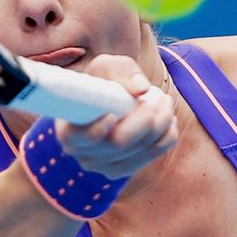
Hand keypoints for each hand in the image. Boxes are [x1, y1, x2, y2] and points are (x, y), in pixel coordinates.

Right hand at [54, 54, 177, 179]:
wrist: (103, 99)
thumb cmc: (101, 80)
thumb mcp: (106, 67)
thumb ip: (121, 71)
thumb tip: (142, 89)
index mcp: (67, 130)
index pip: (80, 137)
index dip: (98, 129)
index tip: (113, 114)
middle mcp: (80, 153)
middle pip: (118, 144)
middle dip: (146, 122)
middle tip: (161, 98)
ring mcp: (100, 166)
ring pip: (138, 151)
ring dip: (161, 127)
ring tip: (166, 103)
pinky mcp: (120, 170)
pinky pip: (148, 158)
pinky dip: (164, 140)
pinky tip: (169, 122)